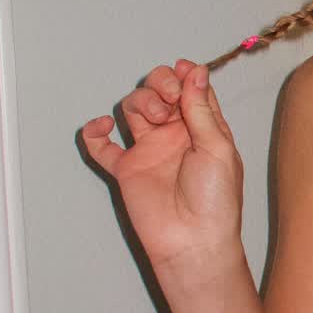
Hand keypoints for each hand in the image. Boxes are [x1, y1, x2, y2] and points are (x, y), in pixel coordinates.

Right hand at [80, 59, 244, 274]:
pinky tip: (101, 127)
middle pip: (159, 92)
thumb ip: (201, 109)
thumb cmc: (215, 201)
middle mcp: (175, 136)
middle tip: (169, 98)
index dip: (184, 76)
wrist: (193, 240)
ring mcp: (149, 151)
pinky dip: (94, 133)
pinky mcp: (127, 169)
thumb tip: (196, 71)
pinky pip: (102, 147)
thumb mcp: (217, 147)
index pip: (191, 89)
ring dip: (139, 101)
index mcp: (203, 129)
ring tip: (153, 116)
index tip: (182, 72)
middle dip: (160, 84)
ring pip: (132, 109)